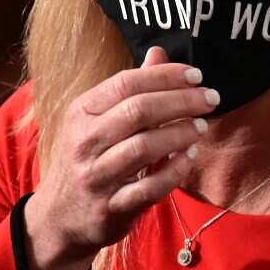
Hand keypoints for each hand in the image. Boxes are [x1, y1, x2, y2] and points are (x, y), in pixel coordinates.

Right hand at [25, 46, 217, 264]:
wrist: (59, 216)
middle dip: (181, 101)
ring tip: (202, 127)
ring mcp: (96, 176)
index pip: (126, 83)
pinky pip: (148, 188)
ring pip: (143, 148)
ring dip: (180, 134)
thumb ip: (130, 88)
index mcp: (82, 112)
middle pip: (138, 111)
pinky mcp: (111, 207)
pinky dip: (174, 171)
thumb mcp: (98, 119)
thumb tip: (159, 53)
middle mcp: (85, 141)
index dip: (165, 76)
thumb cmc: (88, 158)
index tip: (197, 76)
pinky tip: (189, 158)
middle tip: (210, 99)